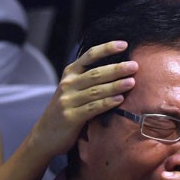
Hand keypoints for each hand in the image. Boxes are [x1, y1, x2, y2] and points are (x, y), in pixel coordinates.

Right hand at [29, 40, 137, 156]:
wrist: (45, 135)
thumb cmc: (66, 110)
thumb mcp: (73, 90)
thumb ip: (90, 80)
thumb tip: (120, 70)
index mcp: (70, 74)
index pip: (89, 56)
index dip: (106, 48)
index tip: (124, 44)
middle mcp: (68, 84)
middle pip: (95, 73)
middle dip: (116, 69)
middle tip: (134, 66)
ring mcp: (68, 101)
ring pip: (95, 90)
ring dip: (115, 85)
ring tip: (132, 82)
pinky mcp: (70, 117)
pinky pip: (92, 108)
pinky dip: (107, 103)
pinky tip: (120, 99)